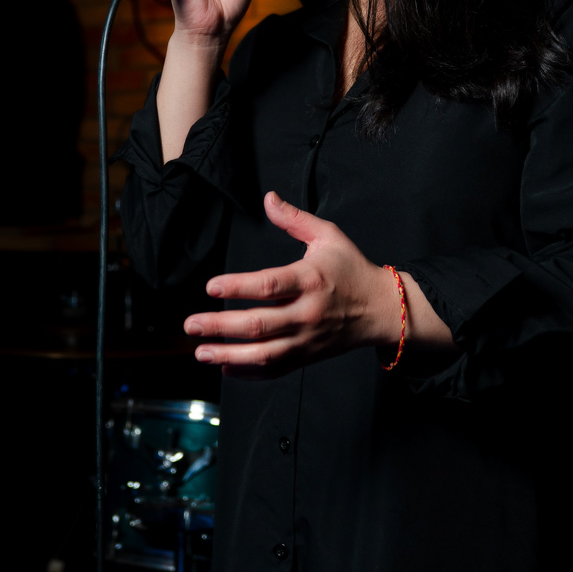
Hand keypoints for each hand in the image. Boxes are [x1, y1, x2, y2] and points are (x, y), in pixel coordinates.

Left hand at [184, 192, 402, 376]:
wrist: (381, 309)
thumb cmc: (353, 269)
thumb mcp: (329, 236)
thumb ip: (295, 219)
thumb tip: (268, 199)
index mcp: (311, 280)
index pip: (269, 285)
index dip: (238, 286)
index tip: (211, 287)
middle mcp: (308, 313)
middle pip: (259, 324)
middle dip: (220, 326)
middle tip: (191, 324)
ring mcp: (307, 339)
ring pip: (264, 354)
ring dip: (229, 355)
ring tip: (200, 352)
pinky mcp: (307, 356)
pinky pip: (276, 370)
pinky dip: (249, 373)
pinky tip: (225, 367)